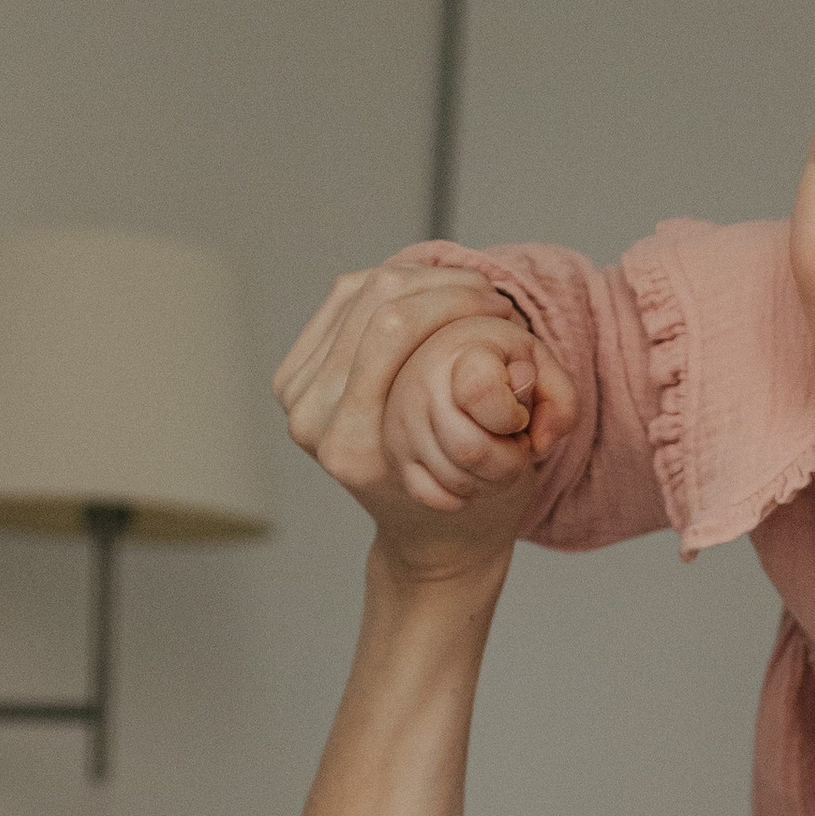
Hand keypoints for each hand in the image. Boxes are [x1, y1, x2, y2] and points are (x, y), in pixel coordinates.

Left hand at [274, 259, 565, 582]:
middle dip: (442, 282)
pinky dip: (393, 286)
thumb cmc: (475, 498)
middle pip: (373, 299)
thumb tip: (514, 354)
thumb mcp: (507, 461)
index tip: (502, 308)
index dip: (456, 298)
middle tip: (490, 296)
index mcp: (354, 443)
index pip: (393, 325)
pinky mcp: (294, 378)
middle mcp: (311, 421)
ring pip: (357, 290)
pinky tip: (434, 295)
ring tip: (470, 292)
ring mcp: (295, 398)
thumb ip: (521, 405)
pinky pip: (343, 300)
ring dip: (422, 278)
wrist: (427, 537)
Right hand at [380, 304, 577, 516]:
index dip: (511, 414)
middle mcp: (419, 386)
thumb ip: (560, 399)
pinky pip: (433, 497)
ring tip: (497, 452)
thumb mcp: (542, 368)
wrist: (456, 370)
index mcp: (458, 353)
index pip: (480, 392)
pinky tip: (472, 471)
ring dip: (493, 481)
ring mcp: (402, 425)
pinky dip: (463, 495)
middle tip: (515, 442)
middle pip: (471, 451)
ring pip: (456, 480)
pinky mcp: (396, 457)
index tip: (517, 410)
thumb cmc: (506, 369)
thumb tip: (539, 442)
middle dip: (511, 460)